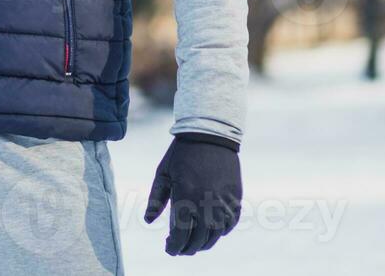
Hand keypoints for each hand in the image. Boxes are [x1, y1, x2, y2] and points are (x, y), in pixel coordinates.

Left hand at [143, 133, 241, 255]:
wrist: (210, 135)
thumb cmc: (181, 154)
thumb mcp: (163, 174)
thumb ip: (156, 199)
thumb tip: (148, 221)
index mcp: (185, 197)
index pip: (180, 235)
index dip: (174, 247)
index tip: (169, 249)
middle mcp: (206, 203)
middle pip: (199, 239)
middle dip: (188, 248)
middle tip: (180, 248)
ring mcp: (223, 202)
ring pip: (216, 234)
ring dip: (204, 243)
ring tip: (195, 243)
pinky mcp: (235, 198)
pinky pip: (230, 223)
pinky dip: (221, 231)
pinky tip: (212, 231)